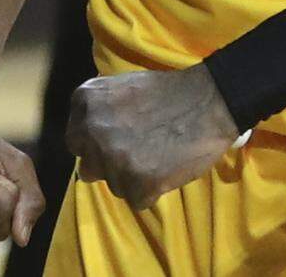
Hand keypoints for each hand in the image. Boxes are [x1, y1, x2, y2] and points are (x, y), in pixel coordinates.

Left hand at [66, 65, 238, 210]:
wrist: (209, 100)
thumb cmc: (168, 91)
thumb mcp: (124, 86)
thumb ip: (99, 111)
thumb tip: (86, 142)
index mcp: (87, 101)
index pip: (75, 138)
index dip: (97, 141)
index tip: (119, 135)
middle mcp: (92, 130)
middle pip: (88, 165)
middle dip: (108, 162)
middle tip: (136, 150)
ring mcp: (114, 160)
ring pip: (113, 185)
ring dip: (132, 177)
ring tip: (158, 154)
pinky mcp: (137, 185)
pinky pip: (136, 199)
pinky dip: (151, 190)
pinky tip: (166, 167)